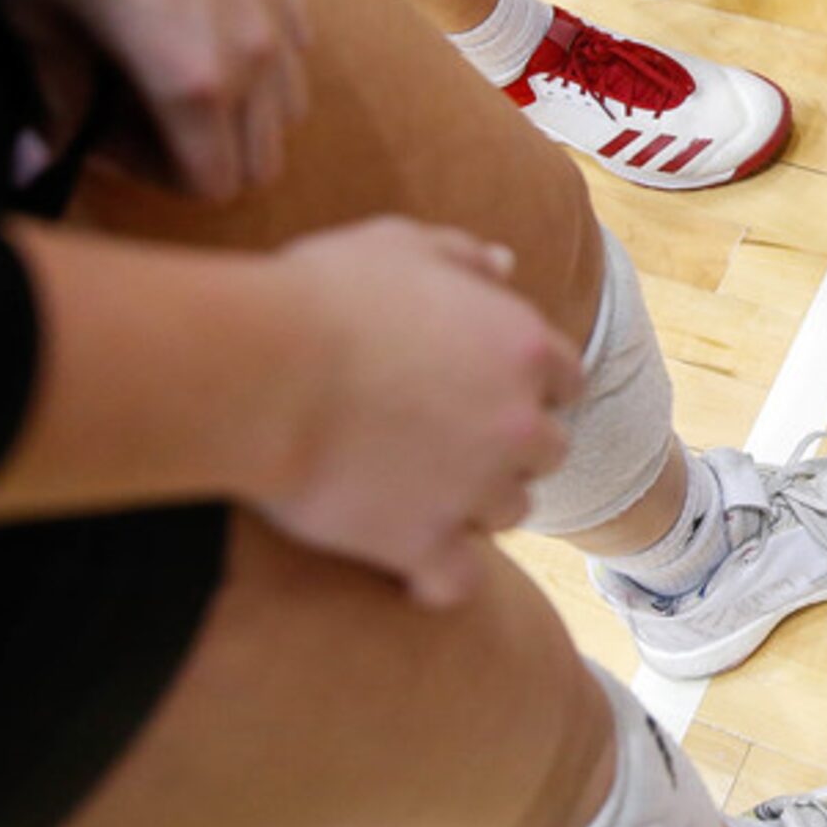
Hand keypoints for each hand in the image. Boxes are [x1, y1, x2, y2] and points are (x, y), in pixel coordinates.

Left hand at [0, 0, 311, 200]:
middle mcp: (255, 56)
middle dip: (199, 156)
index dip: (149, 178)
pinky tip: (204, 24)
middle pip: (261, 161)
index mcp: (194, 80)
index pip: (210, 185)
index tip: (96, 131)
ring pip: (290, 111)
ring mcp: (278, 10)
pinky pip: (298, 50)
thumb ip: (52, 101)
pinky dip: (263, 65)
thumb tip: (40, 159)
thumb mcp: (32, 16)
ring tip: (171, 74)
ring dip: (237, 115)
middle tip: (131, 113)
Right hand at [262, 218, 585, 605]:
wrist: (260, 371)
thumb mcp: (398, 245)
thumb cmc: (320, 298)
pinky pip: (457, 580)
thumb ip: (460, 255)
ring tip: (418, 494)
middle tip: (450, 444)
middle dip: (507, 449)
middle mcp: (518, 424)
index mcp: (523, 347)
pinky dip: (438, 579)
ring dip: (474, 507)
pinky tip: (411, 572)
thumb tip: (503, 263)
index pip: (566, 380)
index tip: (486, 390)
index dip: (529, 387)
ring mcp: (475, 489)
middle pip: (545, 453)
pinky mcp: (423, 544)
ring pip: (508, 513)